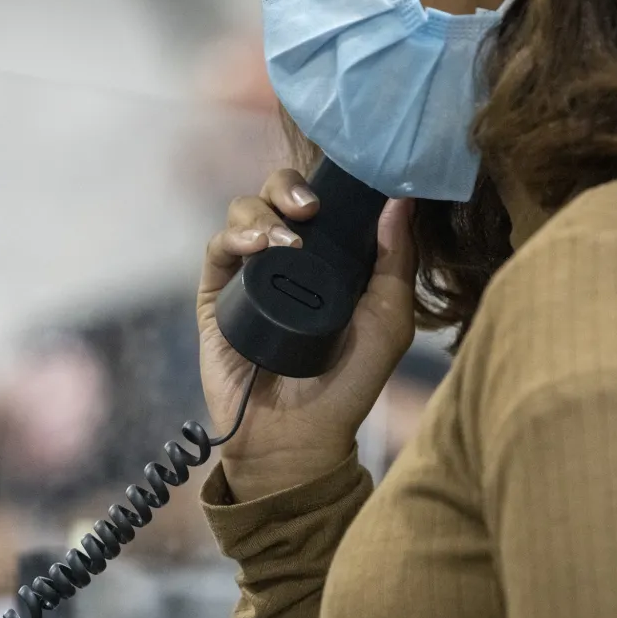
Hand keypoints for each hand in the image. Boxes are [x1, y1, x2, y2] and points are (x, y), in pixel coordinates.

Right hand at [198, 169, 417, 501]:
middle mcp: (286, 258)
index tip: (344, 183)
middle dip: (289, 188)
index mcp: (329, 258)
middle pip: (277, 194)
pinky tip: (255, 248)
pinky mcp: (215, 294)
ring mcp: (248, 274)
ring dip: (262, 214)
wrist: (297, 436)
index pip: (321, 199)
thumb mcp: (388, 320)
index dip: (328, 182)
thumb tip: (401, 198)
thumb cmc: (348, 384)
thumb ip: (397, 260)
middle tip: (309, 210)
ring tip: (283, 242)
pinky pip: (217, 248)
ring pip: (243, 212)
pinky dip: (234, 237)